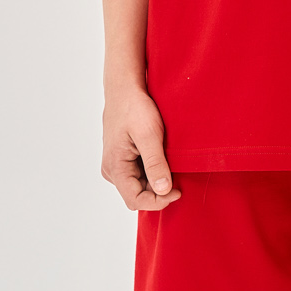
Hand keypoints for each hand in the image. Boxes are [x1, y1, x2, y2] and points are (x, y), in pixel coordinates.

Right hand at [102, 86, 181, 210]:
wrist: (125, 89)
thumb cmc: (135, 107)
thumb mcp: (149, 134)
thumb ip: (155, 163)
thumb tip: (163, 190)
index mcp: (115, 167)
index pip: (135, 200)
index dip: (158, 201)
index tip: (178, 190)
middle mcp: (111, 170)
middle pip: (137, 196)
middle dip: (159, 192)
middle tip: (178, 176)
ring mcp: (116, 166)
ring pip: (139, 187)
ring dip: (156, 182)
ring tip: (170, 163)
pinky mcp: (122, 160)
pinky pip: (138, 176)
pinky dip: (153, 173)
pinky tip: (163, 159)